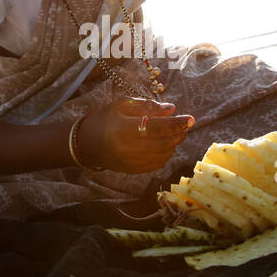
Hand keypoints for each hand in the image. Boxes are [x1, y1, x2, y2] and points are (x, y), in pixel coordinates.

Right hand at [79, 97, 193, 173]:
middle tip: (186, 125)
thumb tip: (171, 109)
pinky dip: (166, 154)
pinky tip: (167, 145)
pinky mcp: (132, 170)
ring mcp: (130, 162)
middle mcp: (127, 148)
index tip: (190, 118)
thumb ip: (147, 106)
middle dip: (179, 134)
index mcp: (123, 129)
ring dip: (174, 144)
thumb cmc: (105, 119)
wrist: (86, 144)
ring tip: (177, 134)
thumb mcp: (122, 105)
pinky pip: (157, 164)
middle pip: (163, 143)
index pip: (156, 127)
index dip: (176, 123)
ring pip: (162, 155)